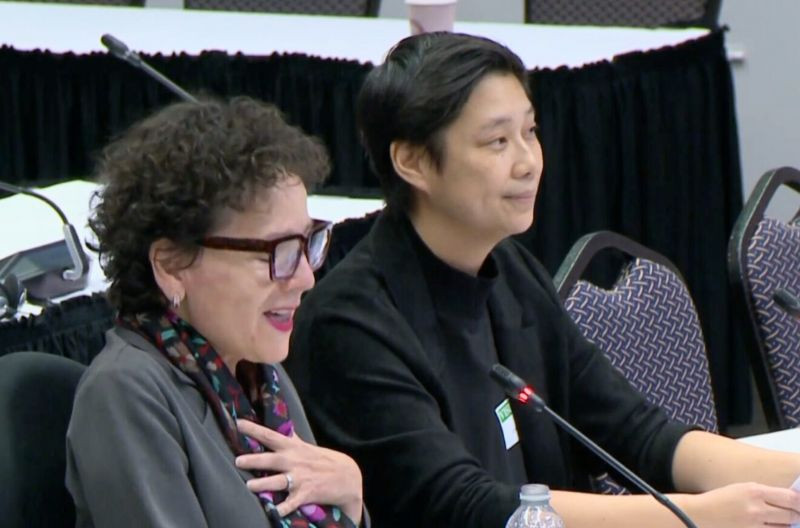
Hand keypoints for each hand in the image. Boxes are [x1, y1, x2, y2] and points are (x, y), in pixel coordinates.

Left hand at [234, 419, 362, 523]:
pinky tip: (274, 512)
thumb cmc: (322, 460)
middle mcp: (294, 462)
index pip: (270, 436)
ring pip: (278, 481)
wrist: (347, 476)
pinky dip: (284, 508)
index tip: (239, 423)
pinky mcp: (306, 494)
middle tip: (238, 460)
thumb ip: (291, 437)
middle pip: (271, 460)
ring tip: (249, 485)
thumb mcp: (306, 446)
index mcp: (293, 448)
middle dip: (254, 460)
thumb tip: (280, 424)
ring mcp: (300, 478)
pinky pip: (292, 503)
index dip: (254, 429)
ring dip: (263, 484)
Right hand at [680, 482, 799, 526]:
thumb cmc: (721, 499)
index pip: (790, 498)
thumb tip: (791, 501)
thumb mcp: (742, 488)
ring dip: (786, 525)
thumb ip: (766, 493)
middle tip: (796, 514)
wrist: (699, 514)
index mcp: (755, 491)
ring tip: (778, 520)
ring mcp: (754, 525)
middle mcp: (757, 508)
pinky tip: (770, 526)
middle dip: (797, 515)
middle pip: (792, 515)